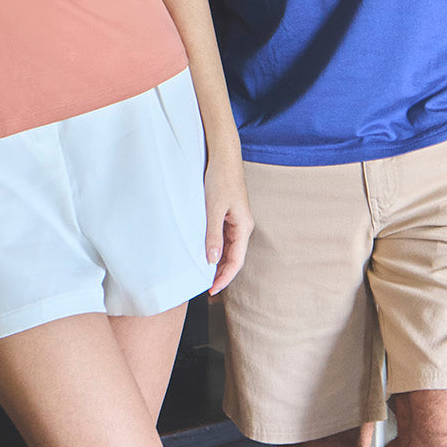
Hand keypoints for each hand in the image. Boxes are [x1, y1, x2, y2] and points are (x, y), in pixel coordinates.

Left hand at [203, 155, 252, 294]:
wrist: (222, 155)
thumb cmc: (220, 178)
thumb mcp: (214, 208)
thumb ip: (213, 235)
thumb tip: (213, 260)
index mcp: (244, 226)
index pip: (236, 261)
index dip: (224, 278)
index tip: (211, 291)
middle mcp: (242, 226)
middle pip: (233, 257)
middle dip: (221, 274)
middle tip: (205, 288)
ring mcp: (235, 220)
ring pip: (228, 248)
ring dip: (217, 261)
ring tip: (202, 274)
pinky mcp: (227, 213)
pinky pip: (223, 236)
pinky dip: (214, 247)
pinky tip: (204, 252)